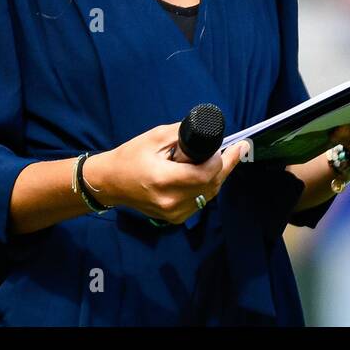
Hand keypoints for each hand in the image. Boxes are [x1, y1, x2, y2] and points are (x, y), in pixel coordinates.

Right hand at [87, 124, 249, 223]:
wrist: (111, 183)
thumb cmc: (130, 157)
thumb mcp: (155, 138)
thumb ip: (182, 134)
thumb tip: (207, 131)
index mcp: (164, 180)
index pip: (205, 174)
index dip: (224, 160)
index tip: (235, 145)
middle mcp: (171, 201)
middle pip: (212, 185)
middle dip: (227, 166)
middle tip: (238, 149)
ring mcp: (173, 213)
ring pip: (209, 195)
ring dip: (219, 176)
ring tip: (227, 158)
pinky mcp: (174, 218)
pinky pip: (200, 201)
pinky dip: (207, 187)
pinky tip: (209, 172)